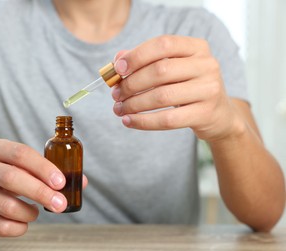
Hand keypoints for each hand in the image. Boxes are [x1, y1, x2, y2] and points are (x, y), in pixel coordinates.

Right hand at [0, 139, 86, 236]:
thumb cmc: (5, 171)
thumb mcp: (21, 163)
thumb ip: (49, 170)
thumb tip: (81, 183)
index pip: (21, 154)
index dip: (43, 168)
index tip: (62, 182)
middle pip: (11, 179)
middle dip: (40, 193)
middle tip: (60, 204)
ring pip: (5, 206)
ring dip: (30, 212)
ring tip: (38, 212)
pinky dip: (18, 227)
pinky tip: (25, 221)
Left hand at [112, 35, 244, 141]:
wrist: (218, 114)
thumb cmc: (187, 87)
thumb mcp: (172, 69)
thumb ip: (145, 61)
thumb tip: (117, 61)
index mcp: (197, 47)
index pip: (163, 44)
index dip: (137, 56)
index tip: (118, 69)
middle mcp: (206, 65)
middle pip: (159, 71)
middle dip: (131, 84)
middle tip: (116, 94)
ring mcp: (209, 89)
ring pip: (161, 97)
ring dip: (133, 104)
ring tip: (119, 108)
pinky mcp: (205, 114)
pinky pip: (167, 120)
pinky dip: (143, 121)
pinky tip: (128, 121)